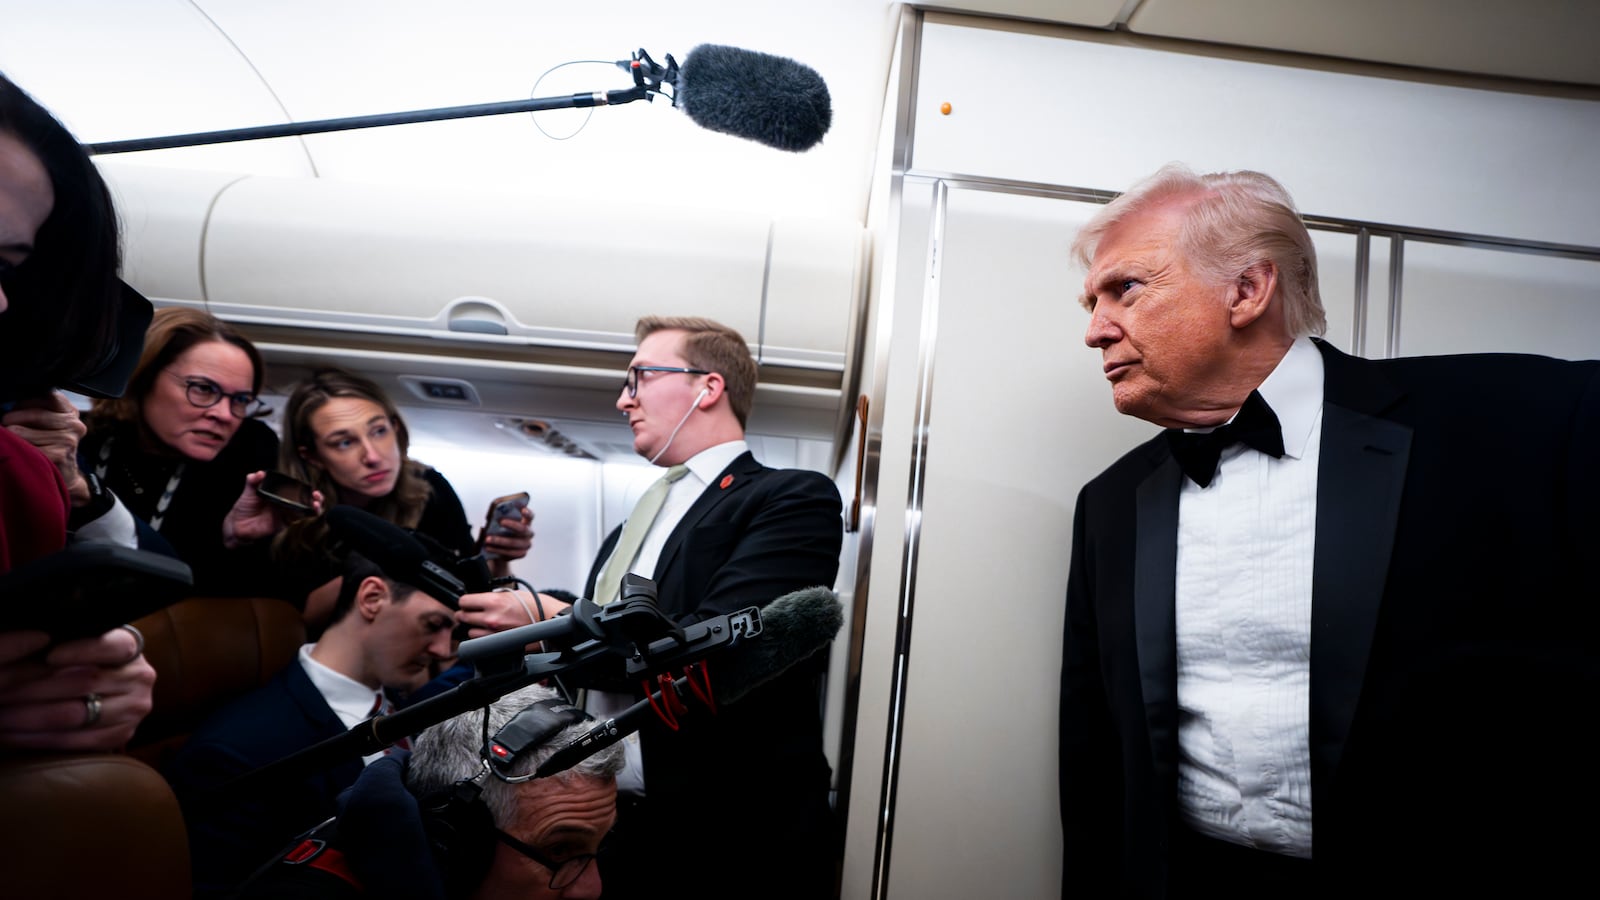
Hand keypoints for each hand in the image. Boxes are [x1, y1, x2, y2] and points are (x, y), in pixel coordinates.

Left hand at [0, 626, 155, 752]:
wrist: (107, 691)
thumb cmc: (81, 661)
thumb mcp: (80, 643)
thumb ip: (64, 641)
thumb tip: (30, 641)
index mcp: (131, 647)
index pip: (111, 646)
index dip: (80, 650)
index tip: (48, 657)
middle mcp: (140, 678)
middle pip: (85, 683)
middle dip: (34, 688)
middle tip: (1, 689)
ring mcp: (134, 709)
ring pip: (76, 715)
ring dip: (29, 717)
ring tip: (1, 715)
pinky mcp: (120, 736)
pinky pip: (75, 742)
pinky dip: (38, 739)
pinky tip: (12, 734)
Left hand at [2, 392, 89, 506]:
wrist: (65, 475)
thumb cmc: (49, 445)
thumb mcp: (49, 423)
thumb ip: (37, 409)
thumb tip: (11, 399)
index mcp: (70, 412)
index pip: (47, 394)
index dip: (25, 401)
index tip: (15, 409)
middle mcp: (74, 425)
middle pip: (32, 413)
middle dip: (12, 419)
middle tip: (7, 427)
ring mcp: (68, 441)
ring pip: (20, 431)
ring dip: (11, 438)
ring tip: (15, 443)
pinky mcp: (58, 456)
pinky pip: (23, 448)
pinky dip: (16, 451)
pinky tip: (21, 454)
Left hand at [222, 471, 323, 547]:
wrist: (237, 524)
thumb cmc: (244, 507)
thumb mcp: (248, 491)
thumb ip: (253, 481)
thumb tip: (260, 473)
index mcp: (278, 494)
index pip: (295, 490)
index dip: (305, 488)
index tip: (309, 486)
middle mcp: (284, 503)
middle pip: (304, 500)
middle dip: (315, 498)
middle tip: (316, 495)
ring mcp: (285, 513)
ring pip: (305, 510)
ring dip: (314, 507)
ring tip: (317, 503)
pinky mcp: (284, 522)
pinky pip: (297, 519)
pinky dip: (305, 515)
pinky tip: (310, 511)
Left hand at [455, 589, 569, 639]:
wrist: (550, 619)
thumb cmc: (536, 605)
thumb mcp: (512, 593)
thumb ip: (493, 597)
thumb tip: (480, 599)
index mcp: (494, 600)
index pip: (464, 601)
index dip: (465, 602)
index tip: (468, 603)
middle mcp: (491, 617)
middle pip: (463, 616)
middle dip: (466, 614)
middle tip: (472, 613)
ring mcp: (494, 632)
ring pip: (470, 632)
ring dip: (474, 628)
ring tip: (484, 624)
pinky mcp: (499, 643)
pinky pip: (481, 642)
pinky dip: (483, 638)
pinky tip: (491, 633)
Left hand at [483, 506, 532, 577]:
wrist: (499, 548)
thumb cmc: (499, 530)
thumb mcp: (498, 521)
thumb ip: (496, 518)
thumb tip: (490, 518)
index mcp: (526, 522)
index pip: (530, 516)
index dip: (527, 513)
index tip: (522, 510)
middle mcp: (528, 533)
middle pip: (523, 529)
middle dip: (512, 525)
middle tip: (501, 522)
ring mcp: (526, 544)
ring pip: (514, 542)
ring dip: (500, 540)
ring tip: (487, 539)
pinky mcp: (521, 553)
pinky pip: (510, 552)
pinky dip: (498, 550)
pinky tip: (488, 547)